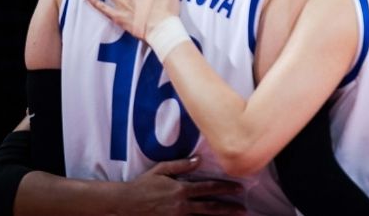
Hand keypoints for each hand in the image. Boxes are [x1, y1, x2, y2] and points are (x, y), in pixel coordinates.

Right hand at [118, 155, 245, 214]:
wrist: (125, 204)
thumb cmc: (143, 185)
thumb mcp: (161, 169)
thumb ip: (181, 164)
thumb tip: (199, 159)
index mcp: (181, 189)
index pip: (209, 188)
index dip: (225, 188)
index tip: (239, 188)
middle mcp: (182, 205)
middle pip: (210, 208)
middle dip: (228, 208)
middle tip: (243, 209)